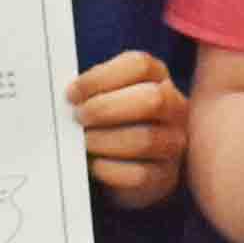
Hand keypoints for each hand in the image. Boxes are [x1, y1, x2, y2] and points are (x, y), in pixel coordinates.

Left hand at [68, 51, 191, 206]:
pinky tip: (95, 165)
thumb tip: (69, 97)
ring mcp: (174, 143)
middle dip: (106, 108)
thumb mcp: (107, 96)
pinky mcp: (164, 177)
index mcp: (157, 77)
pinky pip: (139, 174)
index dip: (101, 77)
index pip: (140, 65)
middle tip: (79, 117)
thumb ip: (93, 91)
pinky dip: (109, 169)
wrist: (127, 166)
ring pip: (145, 139)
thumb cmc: (111, 123)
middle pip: (151, 99)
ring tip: (84, 142)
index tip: (72, 93)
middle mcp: (174, 108)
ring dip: (104, 140)